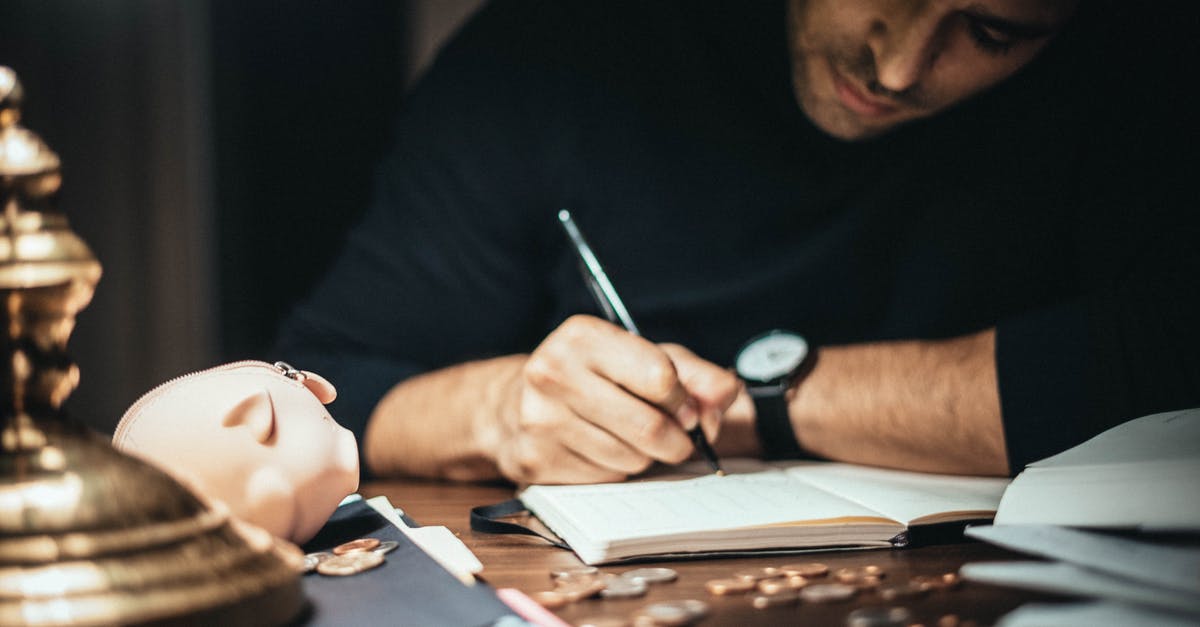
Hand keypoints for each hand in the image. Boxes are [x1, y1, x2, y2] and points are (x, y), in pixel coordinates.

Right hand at [490, 315, 738, 483]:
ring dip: (646, 457)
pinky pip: (606, 478)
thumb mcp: (647, 359)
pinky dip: (617, 470)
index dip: (685, 401)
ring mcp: (540, 419)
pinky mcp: (535, 459)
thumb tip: (726, 395)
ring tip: (630, 437)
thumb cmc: (595, 377)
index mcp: (583, 336)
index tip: (686, 409)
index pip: (660, 377)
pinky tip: (601, 449)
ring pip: (631, 458)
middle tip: (677, 437)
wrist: (516, 403)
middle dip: (676, 440)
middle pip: (649, 427)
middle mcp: (553, 372)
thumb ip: (695, 374)